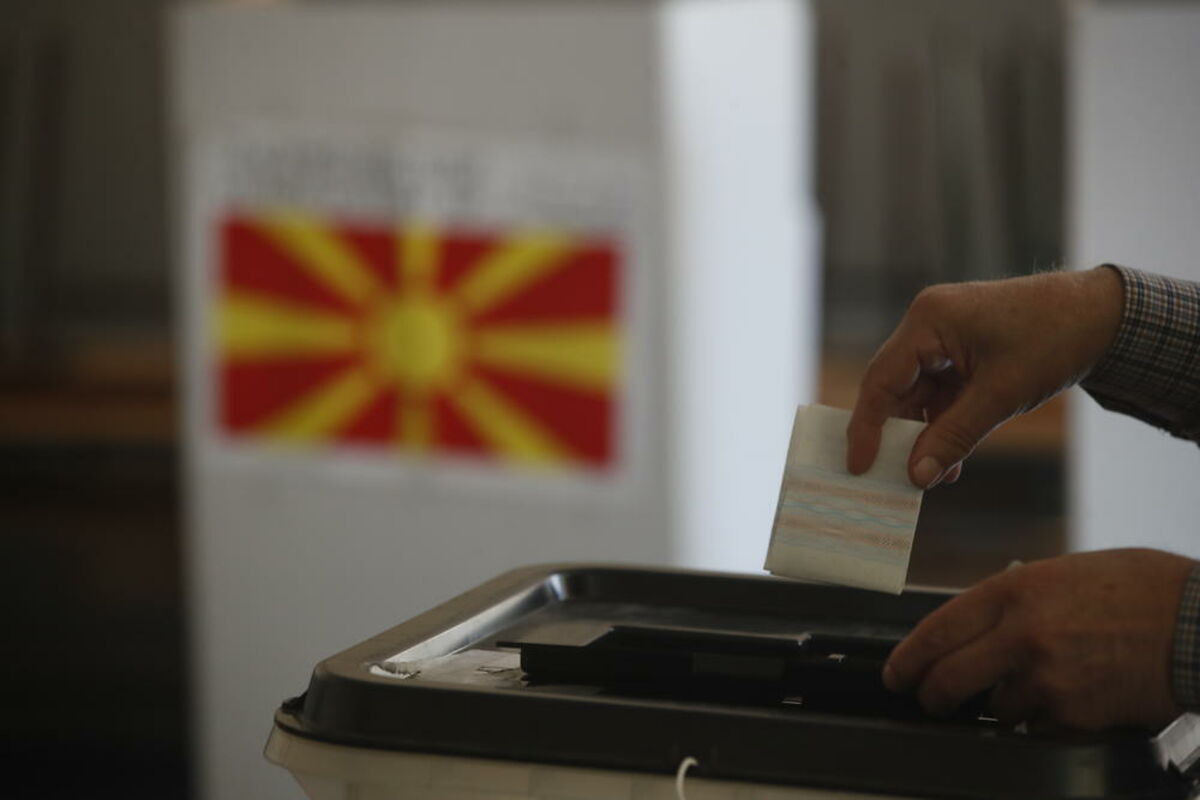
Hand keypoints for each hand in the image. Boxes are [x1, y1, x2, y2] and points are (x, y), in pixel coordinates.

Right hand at [846, 267, 1123, 487]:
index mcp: (928, 320)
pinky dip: (946, 424)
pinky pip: (941, 393)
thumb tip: (917, 476)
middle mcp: (928, 325)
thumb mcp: (1001, 396)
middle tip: (892, 478)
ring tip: (933, 475)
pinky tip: (954, 459)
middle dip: (898, 435)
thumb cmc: (1053, 340)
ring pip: (918, 395)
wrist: (1104, 315)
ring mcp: (945, 337)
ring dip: (926, 435)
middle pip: (895, 388)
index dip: (867, 426)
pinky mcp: (962, 350)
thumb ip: (954, 436)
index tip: (859, 466)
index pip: (881, 379)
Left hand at [884, 549, 1194, 729]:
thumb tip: (979, 625)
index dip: (907, 659)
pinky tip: (1072, 696)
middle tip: (932, 700)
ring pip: (996, 708)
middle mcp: (1020, 635)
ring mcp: (1045, 679)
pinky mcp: (1073, 715)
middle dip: (934, 696)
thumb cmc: (1140, 589)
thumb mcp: (1062, 573)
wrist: (1198, 623)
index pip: (936, 631)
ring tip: (1041, 681)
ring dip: (1005, 703)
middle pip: (949, 680)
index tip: (896, 674)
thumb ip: (1015, 598)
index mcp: (1012, 591)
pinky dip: (1045, 719)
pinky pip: (1039, 727)